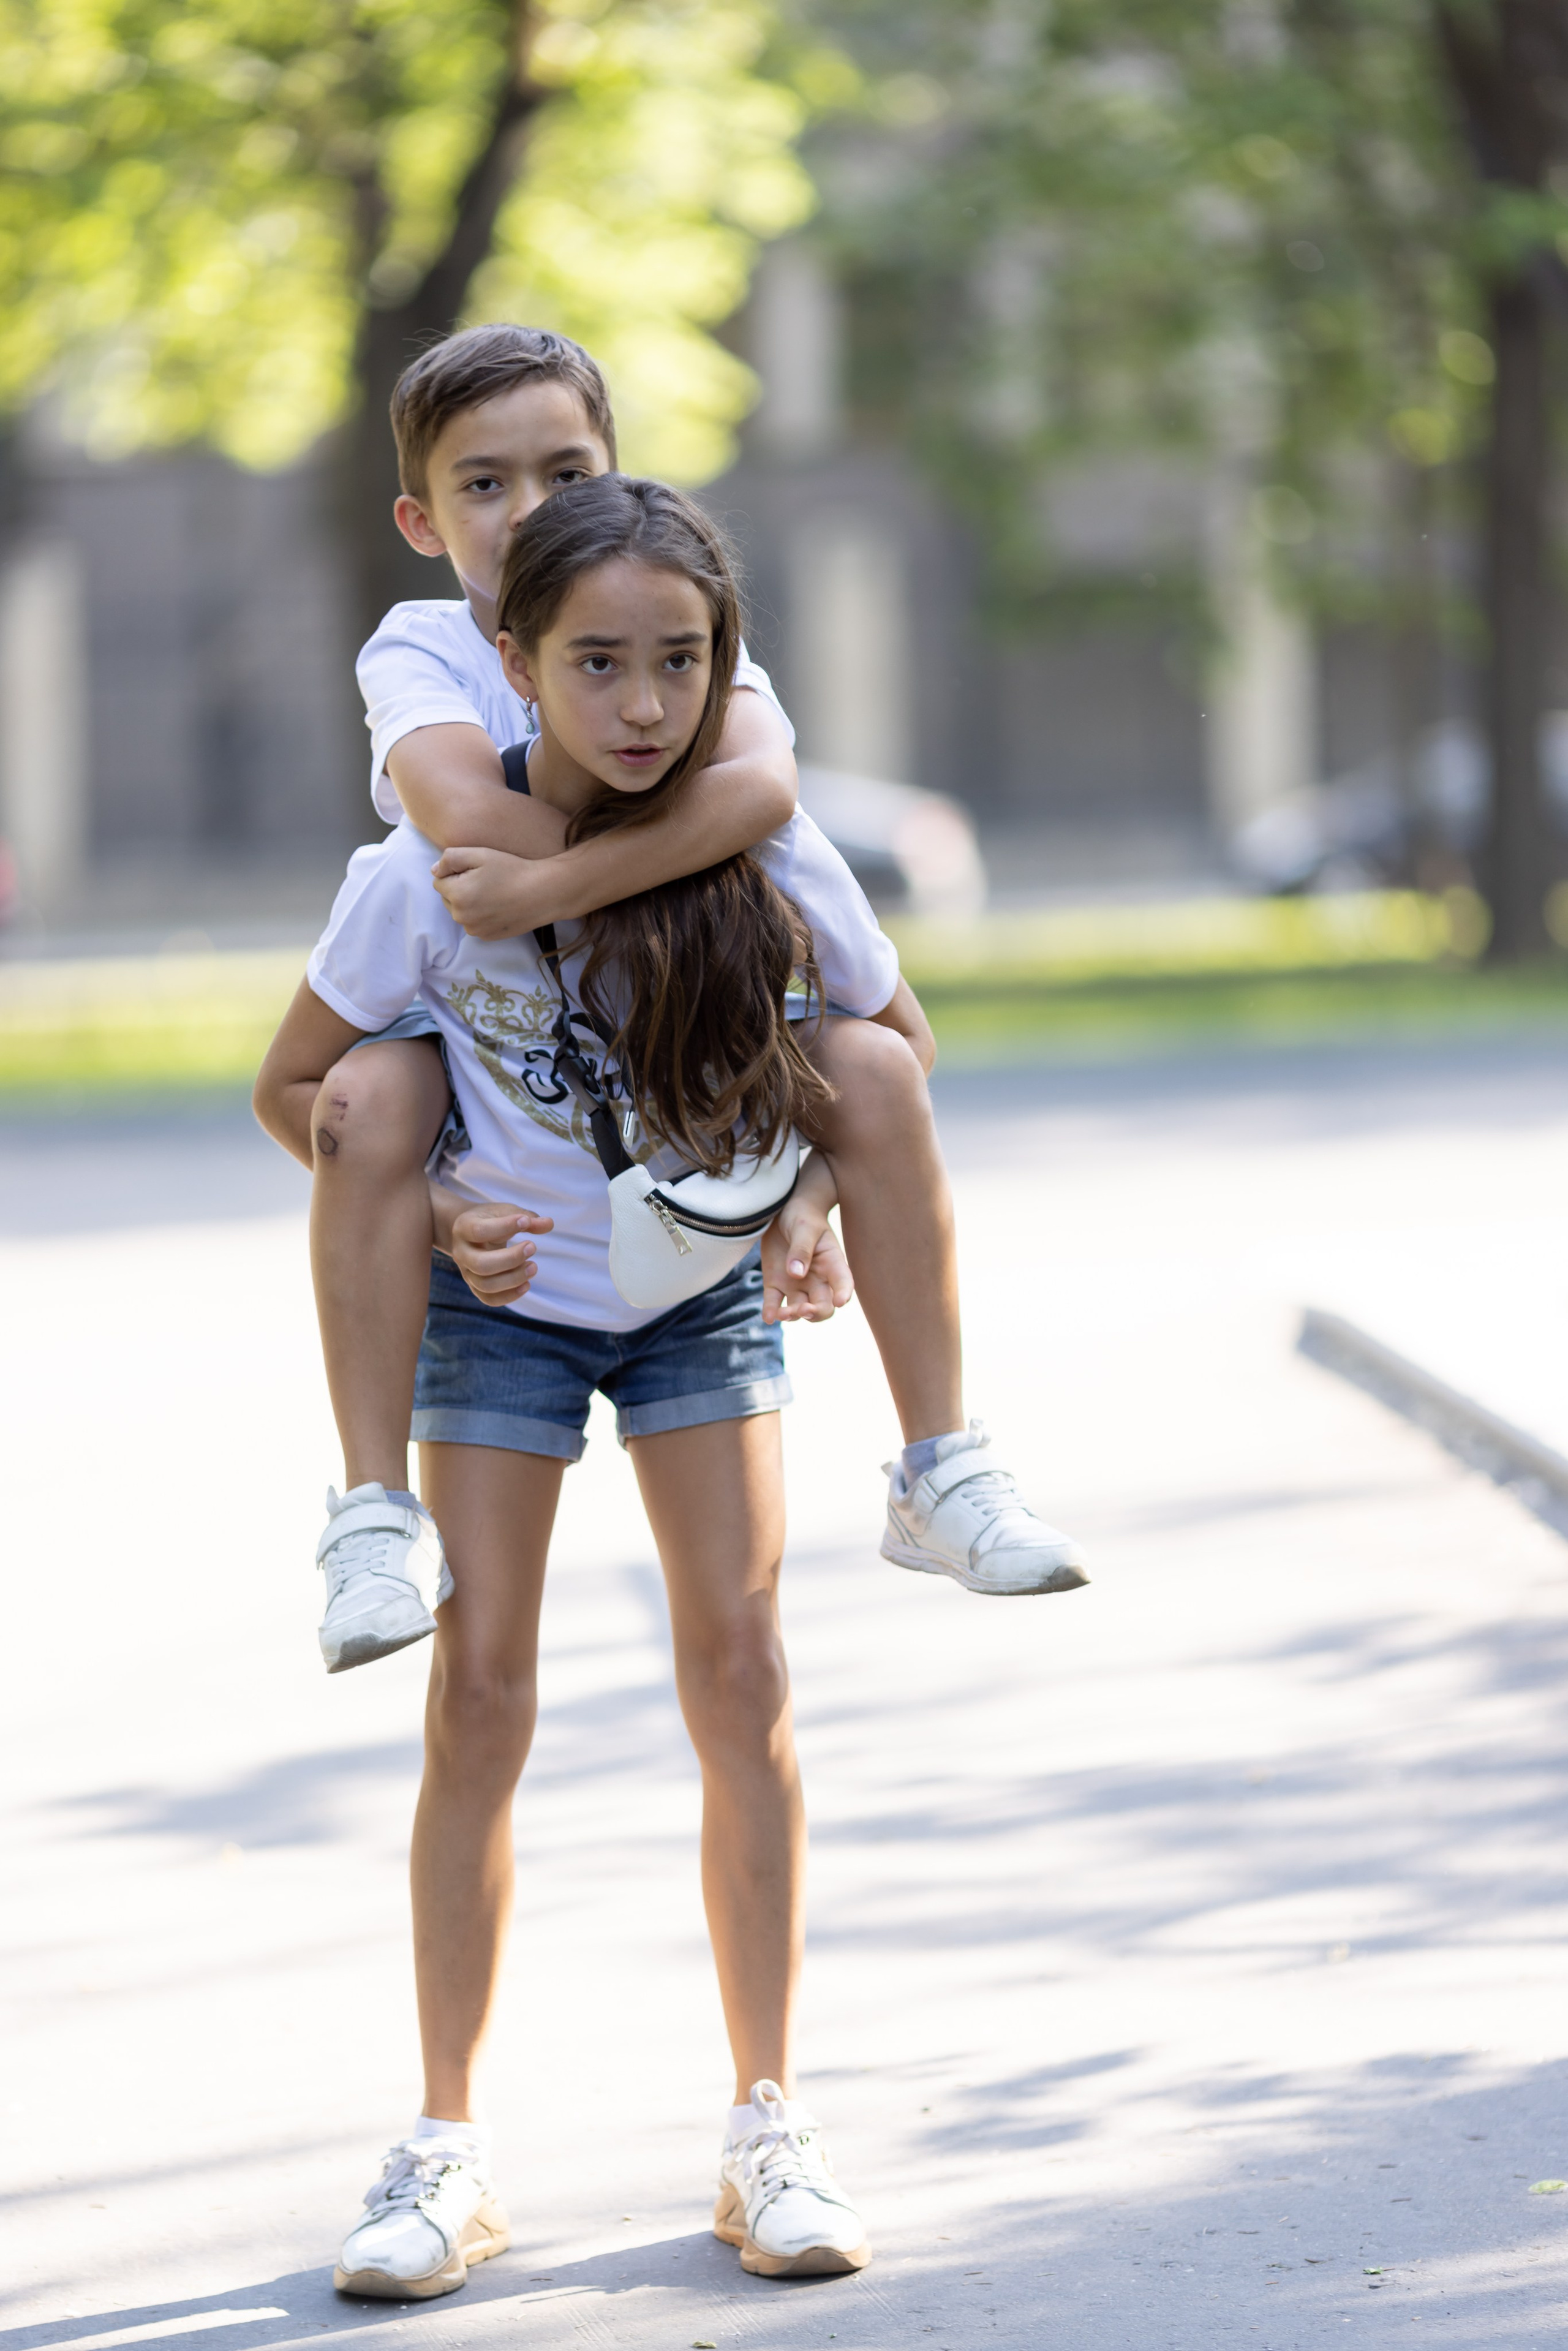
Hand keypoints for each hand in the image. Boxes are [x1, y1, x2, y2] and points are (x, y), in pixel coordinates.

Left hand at [431, 845, 558, 939]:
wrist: (542, 894)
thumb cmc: (512, 870)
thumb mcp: (480, 855)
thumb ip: (450, 858)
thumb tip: (435, 870)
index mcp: (457, 895)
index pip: (439, 881)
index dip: (456, 872)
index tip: (476, 870)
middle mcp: (462, 917)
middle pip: (447, 898)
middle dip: (460, 888)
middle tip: (486, 881)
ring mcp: (474, 930)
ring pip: (460, 911)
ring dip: (469, 902)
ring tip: (493, 894)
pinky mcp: (485, 937)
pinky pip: (473, 922)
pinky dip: (480, 915)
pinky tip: (498, 906)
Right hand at [448, 1201, 551, 1305]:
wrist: (468, 1233)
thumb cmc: (490, 1219)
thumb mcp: (505, 1212)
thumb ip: (526, 1217)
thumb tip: (548, 1224)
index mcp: (464, 1228)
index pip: (480, 1231)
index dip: (504, 1227)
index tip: (526, 1222)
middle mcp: (461, 1252)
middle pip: (481, 1264)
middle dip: (511, 1259)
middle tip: (532, 1247)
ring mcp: (466, 1272)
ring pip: (485, 1285)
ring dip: (513, 1278)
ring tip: (533, 1267)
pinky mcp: (475, 1286)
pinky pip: (489, 1299)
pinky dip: (509, 1295)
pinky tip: (526, 1284)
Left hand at [760, 1194, 853, 1323]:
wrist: (783, 1212)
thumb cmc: (802, 1216)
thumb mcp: (804, 1227)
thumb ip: (802, 1249)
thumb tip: (796, 1274)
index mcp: (831, 1263)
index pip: (843, 1282)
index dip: (844, 1293)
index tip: (841, 1301)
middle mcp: (817, 1279)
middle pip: (822, 1306)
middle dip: (815, 1312)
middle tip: (804, 1309)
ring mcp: (796, 1284)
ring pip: (799, 1309)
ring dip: (792, 1315)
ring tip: (782, 1314)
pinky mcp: (776, 1284)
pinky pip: (774, 1303)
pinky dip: (771, 1312)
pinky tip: (768, 1317)